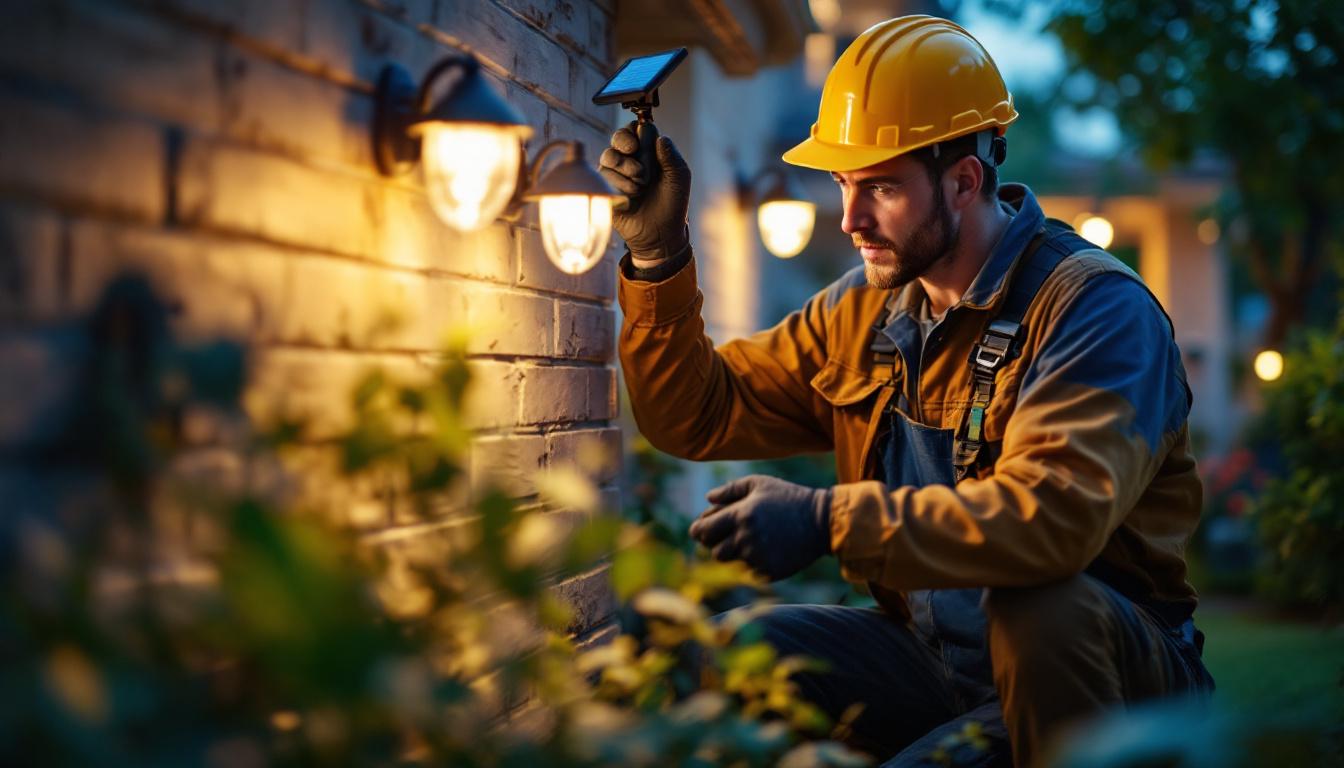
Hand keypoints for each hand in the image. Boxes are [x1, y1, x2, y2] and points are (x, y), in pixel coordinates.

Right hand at [598, 121, 690, 264]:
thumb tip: (660, 137)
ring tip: (640, 183)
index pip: (638, 129)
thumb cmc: (672, 205)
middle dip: (624, 140)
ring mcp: (616, 173)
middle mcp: (631, 159)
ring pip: (609, 155)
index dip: (639, 131)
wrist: (660, 233)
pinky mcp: (606, 188)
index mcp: (650, 152)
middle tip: (633, 150)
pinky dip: (619, 183)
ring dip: (625, 166)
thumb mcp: (679, 178)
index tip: (644, 139)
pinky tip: (632, 195)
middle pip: (618, 136)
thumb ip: (671, 157)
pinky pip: (603, 175)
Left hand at [689, 475, 832, 581]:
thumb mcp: (760, 483)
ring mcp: (757, 557)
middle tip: (724, 537)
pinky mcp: (768, 571)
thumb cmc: (789, 498)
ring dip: (732, 555)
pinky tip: (765, 550)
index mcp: (741, 514)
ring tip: (746, 542)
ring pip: (729, 564)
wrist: (821, 522)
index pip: (703, 530)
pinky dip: (751, 564)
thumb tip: (708, 498)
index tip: (700, 530)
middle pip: (713, 551)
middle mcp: (746, 538)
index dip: (698, 530)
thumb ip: (730, 489)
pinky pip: (748, 572)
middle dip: (715, 544)